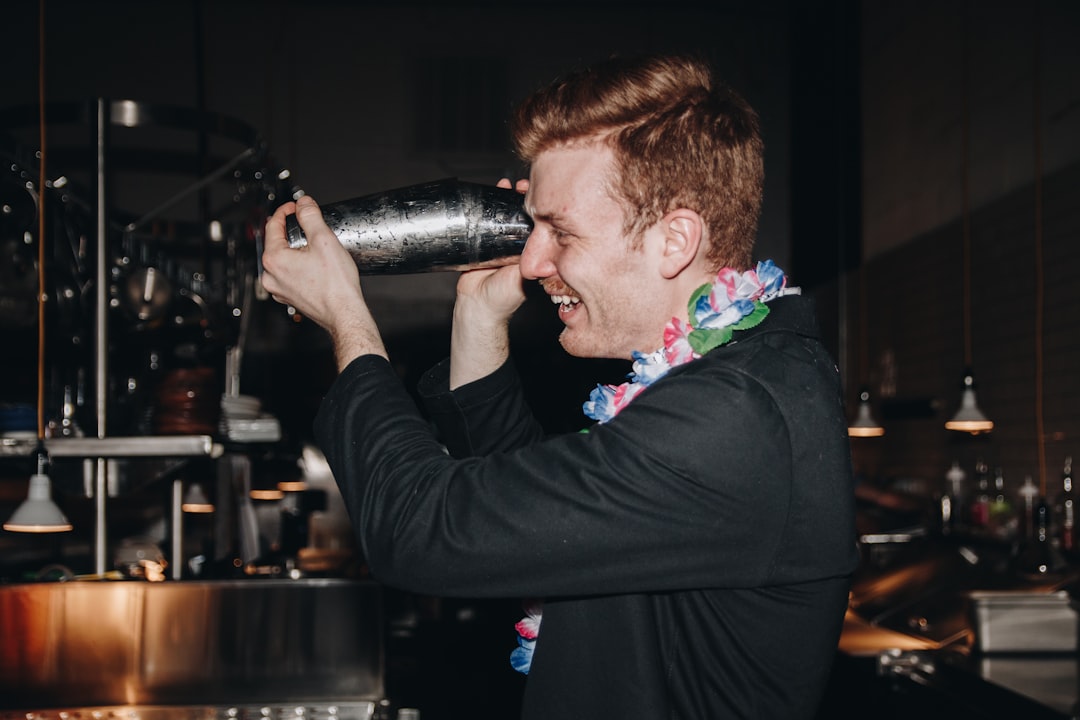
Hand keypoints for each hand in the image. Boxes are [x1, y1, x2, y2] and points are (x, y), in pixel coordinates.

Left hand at [261, 195, 386, 368]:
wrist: (344, 314)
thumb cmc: (336, 285)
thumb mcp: (324, 240)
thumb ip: (310, 216)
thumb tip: (303, 203)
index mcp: (274, 259)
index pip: (273, 225)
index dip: (286, 211)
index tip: (296, 207)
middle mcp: (271, 276)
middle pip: (275, 243)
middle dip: (290, 231)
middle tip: (306, 225)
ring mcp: (279, 290)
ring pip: (282, 260)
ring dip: (293, 250)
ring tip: (312, 246)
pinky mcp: (289, 298)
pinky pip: (288, 276)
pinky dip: (297, 267)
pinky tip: (313, 267)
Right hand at [448, 177, 529, 388]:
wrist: (478, 306)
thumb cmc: (504, 297)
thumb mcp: (522, 276)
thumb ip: (529, 260)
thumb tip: (540, 242)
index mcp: (533, 252)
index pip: (539, 225)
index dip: (541, 210)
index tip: (544, 194)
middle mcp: (518, 244)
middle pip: (522, 215)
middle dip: (524, 198)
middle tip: (526, 185)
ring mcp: (500, 241)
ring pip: (505, 214)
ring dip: (507, 197)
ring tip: (510, 184)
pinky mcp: (482, 240)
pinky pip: (487, 218)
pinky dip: (490, 203)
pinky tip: (495, 189)